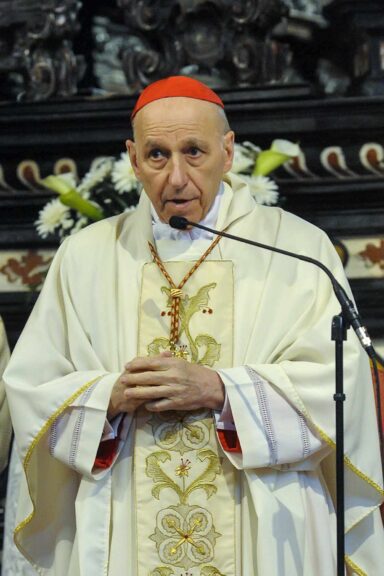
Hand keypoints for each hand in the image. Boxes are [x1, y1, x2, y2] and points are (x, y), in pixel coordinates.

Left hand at [108, 352, 224, 416]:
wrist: (210, 387)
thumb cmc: (193, 372)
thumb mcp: (180, 362)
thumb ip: (165, 360)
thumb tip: (148, 359)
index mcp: (173, 364)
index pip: (151, 363)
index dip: (137, 364)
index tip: (127, 366)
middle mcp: (172, 376)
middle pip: (148, 378)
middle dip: (133, 379)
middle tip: (122, 380)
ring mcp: (174, 390)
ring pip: (151, 392)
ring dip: (137, 393)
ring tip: (126, 394)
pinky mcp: (176, 403)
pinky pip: (159, 405)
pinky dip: (150, 405)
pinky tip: (144, 405)